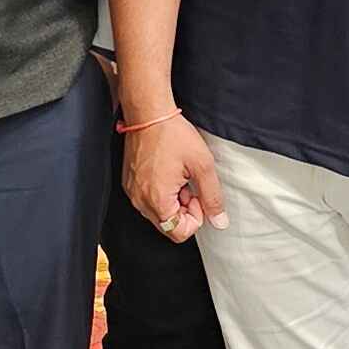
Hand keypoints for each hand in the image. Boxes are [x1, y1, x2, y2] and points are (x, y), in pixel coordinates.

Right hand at [122, 113, 226, 242]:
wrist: (149, 114)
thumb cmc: (173, 135)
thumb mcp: (202, 166)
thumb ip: (212, 198)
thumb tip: (220, 222)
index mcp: (158, 200)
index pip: (179, 233)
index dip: (195, 217)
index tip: (196, 194)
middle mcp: (140, 201)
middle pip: (168, 227)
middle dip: (184, 211)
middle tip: (189, 185)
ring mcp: (132, 193)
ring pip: (158, 215)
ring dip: (173, 202)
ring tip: (178, 177)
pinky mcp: (129, 184)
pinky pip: (148, 201)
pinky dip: (161, 194)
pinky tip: (167, 173)